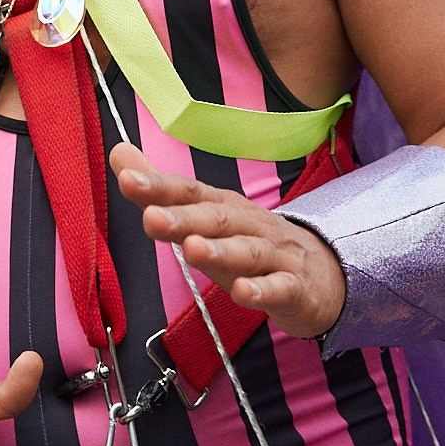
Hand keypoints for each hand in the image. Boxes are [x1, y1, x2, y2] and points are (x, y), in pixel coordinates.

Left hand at [111, 142, 346, 338]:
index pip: (190, 192)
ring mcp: (277, 256)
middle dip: (183, 218)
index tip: (128, 179)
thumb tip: (118, 152)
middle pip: (217, 218)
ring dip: (220, 250)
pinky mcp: (297, 289)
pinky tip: (243, 293)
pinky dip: (263, 291)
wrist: (326, 275)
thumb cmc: (252, 244)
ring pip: (248, 251)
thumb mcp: (207, 217)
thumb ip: (161, 191)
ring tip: (191, 249)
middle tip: (150, 217)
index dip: (160, 186)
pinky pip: (281, 289)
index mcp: (224, 207)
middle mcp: (250, 225)